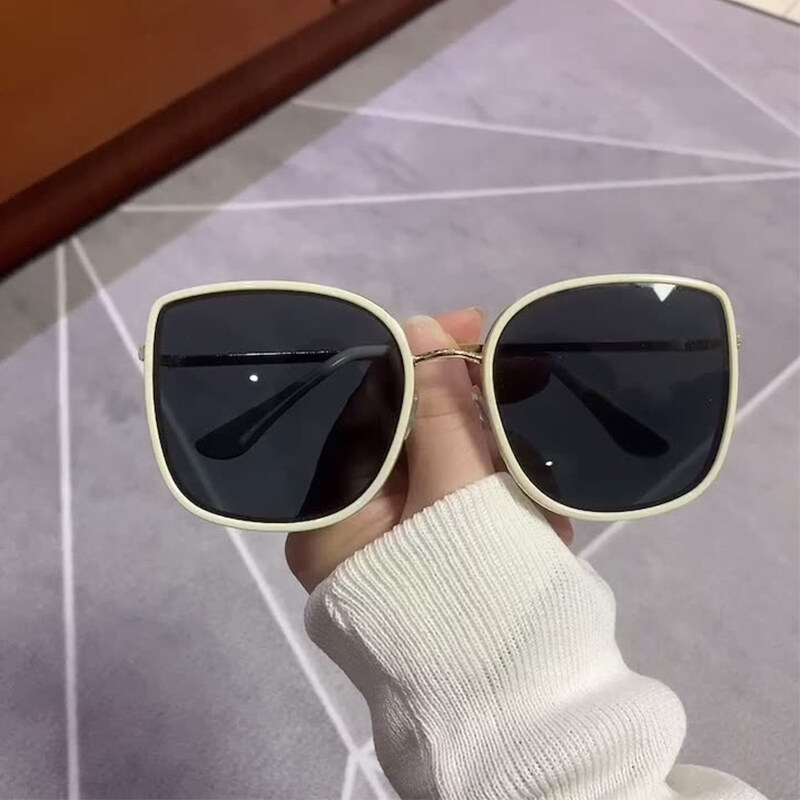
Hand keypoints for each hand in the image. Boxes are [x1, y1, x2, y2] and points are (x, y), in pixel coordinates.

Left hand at [285, 308, 572, 592]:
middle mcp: (355, 535)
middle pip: (406, 441)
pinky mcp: (440, 567)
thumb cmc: (478, 598)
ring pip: (443, 472)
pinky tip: (530, 519)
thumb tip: (418, 327)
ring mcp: (399, 554)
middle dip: (466, 423)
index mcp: (333, 519)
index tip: (464, 328)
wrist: (531, 714)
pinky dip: (500, 500)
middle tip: (510, 396)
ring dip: (492, 464)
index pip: (362, 413)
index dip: (412, 364)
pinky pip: (465, 510)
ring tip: (526, 493)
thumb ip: (440, 413)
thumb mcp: (459, 494)